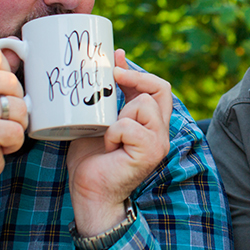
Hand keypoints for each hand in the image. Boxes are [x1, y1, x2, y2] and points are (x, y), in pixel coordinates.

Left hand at [67, 49, 171, 235]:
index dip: (139, 73)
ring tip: (109, 135)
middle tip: (112, 79)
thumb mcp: (99, 117)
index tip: (114, 67)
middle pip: (160, 88)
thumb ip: (111, 93)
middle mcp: (160, 131)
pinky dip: (113, 133)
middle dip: (134, 80)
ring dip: (118, 116)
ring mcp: (158, 142)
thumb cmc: (92, 158)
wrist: (89, 193)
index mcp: (151, 122)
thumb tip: (115, 56)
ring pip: (143, 104)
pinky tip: (109, 148)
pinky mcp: (150, 152)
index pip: (159, 87)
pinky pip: (129, 126)